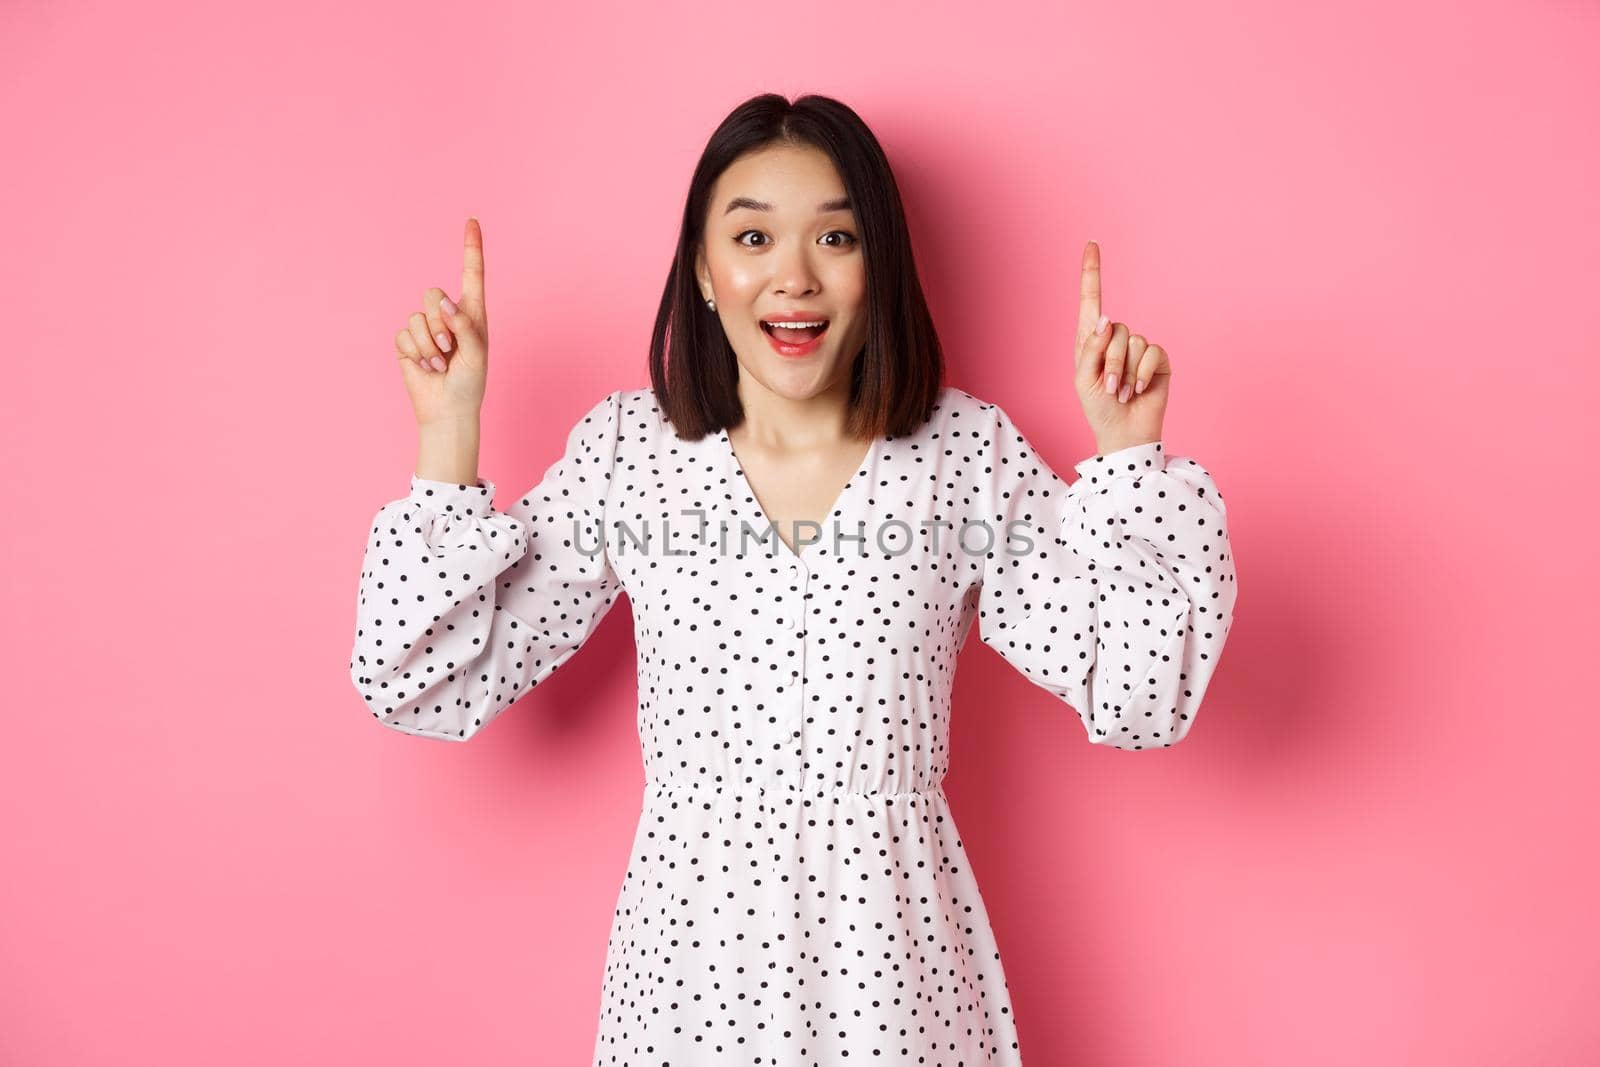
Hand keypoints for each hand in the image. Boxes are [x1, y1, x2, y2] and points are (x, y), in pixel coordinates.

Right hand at [395, 217, 489, 427]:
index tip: (472, 221)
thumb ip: (464, 325)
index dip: (471, 248)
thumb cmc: (469, 384)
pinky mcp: (407, 342)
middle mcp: (447, 315)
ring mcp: (425, 328)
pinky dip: (416, 353)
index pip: (472, 274)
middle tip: (450, 349)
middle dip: (439, 323)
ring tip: (440, 363)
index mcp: (472, 313)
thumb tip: (443, 301)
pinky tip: (426, 367)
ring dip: (429, 344)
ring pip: (417, 316)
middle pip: (432, 293)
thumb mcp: (477, 354)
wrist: (447, 410)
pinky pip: (404, 334)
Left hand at [1073, 240, 1169, 454]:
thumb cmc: (1098, 408)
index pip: (1092, 301)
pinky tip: (1140, 390)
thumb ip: (1092, 347)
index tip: (1091, 243)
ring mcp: (1139, 349)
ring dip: (1126, 371)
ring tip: (1123, 393)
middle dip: (1111, 362)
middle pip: (1116, 328)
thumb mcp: (1084, 379)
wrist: (1123, 434)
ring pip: (1134, 341)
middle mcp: (1116, 339)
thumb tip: (1108, 318)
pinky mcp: (1159, 359)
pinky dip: (1143, 373)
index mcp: (1092, 340)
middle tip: (1110, 389)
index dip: (1092, 272)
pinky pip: (1152, 352)